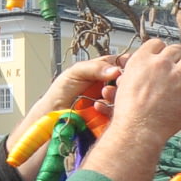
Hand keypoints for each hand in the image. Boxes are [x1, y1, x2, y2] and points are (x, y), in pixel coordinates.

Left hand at [10, 57, 125, 179]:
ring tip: (104, 94)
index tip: (124, 68)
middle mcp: (109, 85)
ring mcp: (111, 102)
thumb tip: (115, 70)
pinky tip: (98, 107)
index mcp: (103, 71)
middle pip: (127, 81)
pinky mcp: (110, 116)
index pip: (122, 64)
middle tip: (116, 82)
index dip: (126, 65)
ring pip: (124, 97)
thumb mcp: (75, 72)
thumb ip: (94, 67)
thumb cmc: (61, 92)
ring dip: (116, 95)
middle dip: (122, 81)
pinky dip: (110, 109)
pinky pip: (118, 112)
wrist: (53, 115)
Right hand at [89, 41, 180, 180]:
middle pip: (177, 49)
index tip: (164, 64)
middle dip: (178, 60)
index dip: (163, 53)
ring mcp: (177, 75)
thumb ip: (140, 70)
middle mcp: (160, 63)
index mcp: (141, 59)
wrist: (137, 130)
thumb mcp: (126, 82)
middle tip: (178, 74)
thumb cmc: (129, 113)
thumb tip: (151, 65)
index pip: (158, 43)